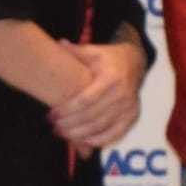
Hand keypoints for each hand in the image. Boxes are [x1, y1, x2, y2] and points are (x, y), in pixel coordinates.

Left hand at [47, 39, 145, 154]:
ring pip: (101, 128)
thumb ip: (75, 51)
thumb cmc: (108, 58)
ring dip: (79, 135)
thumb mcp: (92, 51)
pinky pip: (115, 134)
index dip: (67, 110)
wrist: (135, 62)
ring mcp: (129, 107)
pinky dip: (98, 141)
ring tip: (62, 134)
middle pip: (92, 117)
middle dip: (70, 125)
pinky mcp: (132, 116)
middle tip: (53, 127)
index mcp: (111, 78)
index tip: (51, 115)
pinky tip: (83, 142)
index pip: (86, 100)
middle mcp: (122, 94)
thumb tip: (59, 44)